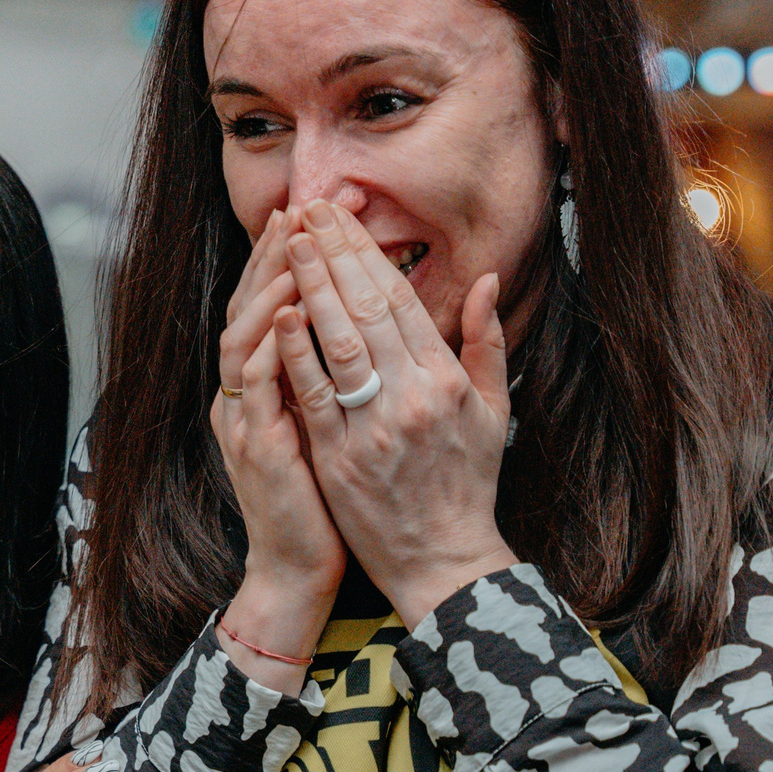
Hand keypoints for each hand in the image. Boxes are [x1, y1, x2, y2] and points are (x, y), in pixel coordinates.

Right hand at [213, 207, 345, 681]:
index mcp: (266, 387)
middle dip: (280, 253)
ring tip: (295, 242)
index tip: (323, 212)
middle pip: (252, 306)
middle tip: (307, 205)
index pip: (274, 304)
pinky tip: (288, 311)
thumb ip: (338, 376)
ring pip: (244, 334)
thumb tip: (364, 327)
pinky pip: (255, 384)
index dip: (294, 257)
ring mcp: (244, 418)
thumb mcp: (331, 429)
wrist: (298, 572)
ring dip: (267, 285)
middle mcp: (245, 394)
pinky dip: (269, 344)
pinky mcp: (255, 446)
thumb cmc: (325, 503)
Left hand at [272, 200, 517, 626]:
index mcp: (447, 381)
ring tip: (288, 243)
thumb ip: (485, 343)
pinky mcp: (339, 458)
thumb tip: (487, 281)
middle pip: (367, 310)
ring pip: (339, 343)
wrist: (443, 561)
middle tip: (308, 210)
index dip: (368, 252)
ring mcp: (374, 428)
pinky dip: (295, 352)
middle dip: (334, 253)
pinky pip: (314, 395)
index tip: (341, 217)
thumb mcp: (493, 412)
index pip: (400, 300)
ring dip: (311, 287)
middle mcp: (413, 398)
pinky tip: (280, 314)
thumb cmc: (466, 483)